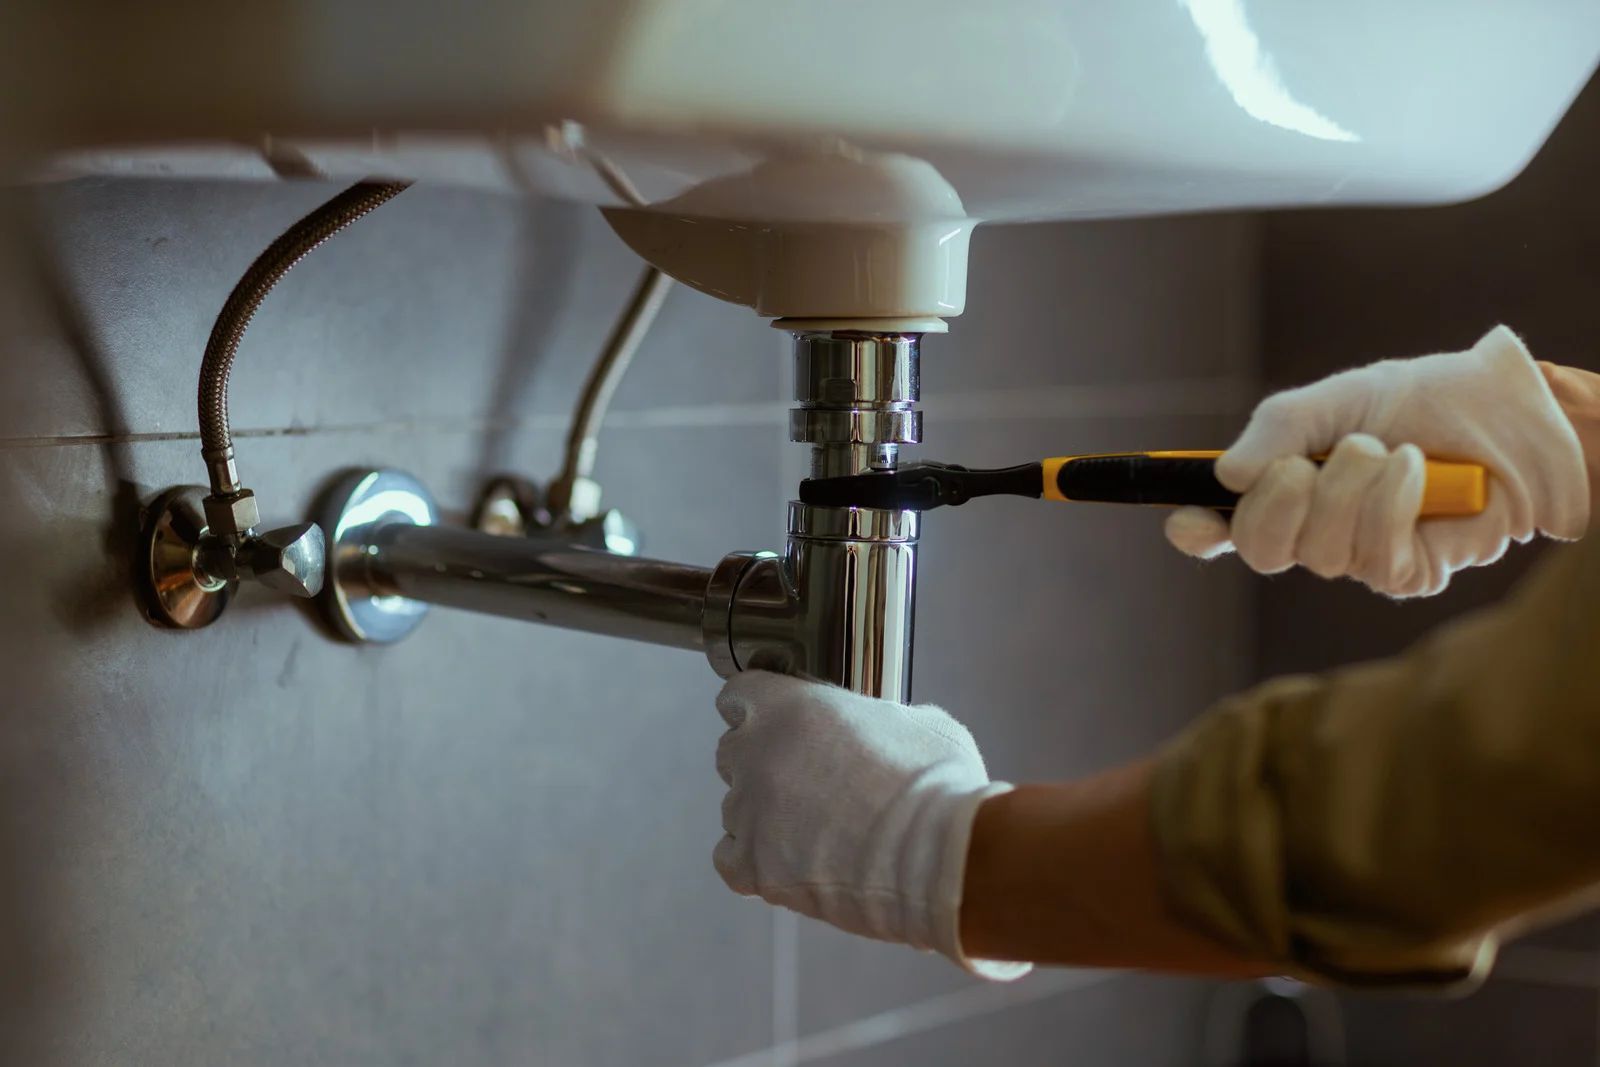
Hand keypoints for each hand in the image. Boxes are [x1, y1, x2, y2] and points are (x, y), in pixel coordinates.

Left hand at [714, 671, 1029, 979]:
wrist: (937, 856)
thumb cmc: (935, 782)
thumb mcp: (914, 721)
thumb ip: (876, 718)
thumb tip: (882, 729)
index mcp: (788, 706)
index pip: (739, 695)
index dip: (758, 709)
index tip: (776, 722)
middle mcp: (756, 755)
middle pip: (732, 753)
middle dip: (761, 764)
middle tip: (806, 781)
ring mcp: (750, 814)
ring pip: (735, 809)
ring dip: (764, 816)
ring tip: (815, 832)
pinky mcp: (755, 868)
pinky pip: (731, 859)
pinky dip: (754, 862)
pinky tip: (789, 862)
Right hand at [1165, 325, 1589, 596]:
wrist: (1508, 416)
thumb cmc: (1424, 401)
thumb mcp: (1337, 398)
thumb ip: (1276, 429)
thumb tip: (1226, 477)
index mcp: (1284, 488)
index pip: (1223, 526)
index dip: (1197, 530)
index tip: (1186, 520)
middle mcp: (1312, 530)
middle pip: (1259, 548)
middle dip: (1276, 502)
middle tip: (1303, 464)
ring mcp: (1356, 557)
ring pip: (1317, 551)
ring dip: (1348, 488)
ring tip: (1385, 449)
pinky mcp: (1404, 575)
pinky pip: (1372, 555)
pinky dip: (1389, 502)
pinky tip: (1412, 471)